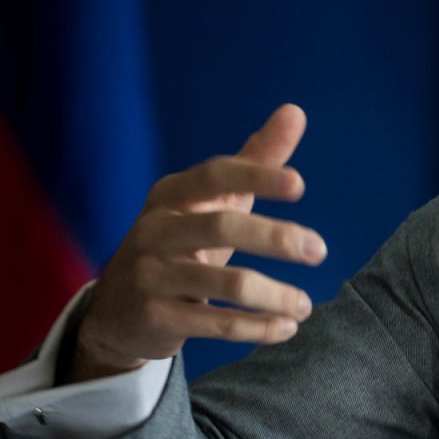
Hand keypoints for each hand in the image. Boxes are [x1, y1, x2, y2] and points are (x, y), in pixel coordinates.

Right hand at [69, 104, 327, 383]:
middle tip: (320, 250)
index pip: (215, 174)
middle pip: (223, 227)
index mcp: (172, 194)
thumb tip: (295, 111)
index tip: (300, 185)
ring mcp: (151, 274)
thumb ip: (255, 160)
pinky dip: (257, 327)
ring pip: (226, 283)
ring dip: (274, 296)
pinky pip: (215, 323)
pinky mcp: (155, 316)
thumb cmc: (181, 242)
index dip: (257, 176)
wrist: (119, 308)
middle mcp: (156, 230)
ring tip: (306, 306)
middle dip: (277, 238)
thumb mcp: (213, 201)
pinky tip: (286, 328)